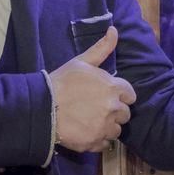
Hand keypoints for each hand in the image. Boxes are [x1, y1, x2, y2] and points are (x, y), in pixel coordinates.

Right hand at [48, 26, 136, 152]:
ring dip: (107, 127)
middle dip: (115, 111)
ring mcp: (105, 127)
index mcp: (114, 88)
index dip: (120, 95)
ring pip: (116, 131)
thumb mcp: (81, 61)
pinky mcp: (95, 143)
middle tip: (97, 109)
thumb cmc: (62, 82)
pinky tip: (86, 132)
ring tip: (91, 121)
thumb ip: (102, 48)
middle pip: (125, 114)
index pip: (130, 95)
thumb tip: (114, 30)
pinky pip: (105, 144)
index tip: (108, 96)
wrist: (42, 107)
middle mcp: (114, 109)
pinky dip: (98, 140)